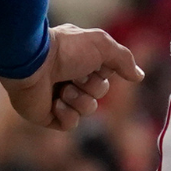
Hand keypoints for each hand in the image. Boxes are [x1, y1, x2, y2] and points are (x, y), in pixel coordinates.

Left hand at [0, 24, 143, 130]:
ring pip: (88, 109)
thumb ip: (124, 59)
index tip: (92, 62)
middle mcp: (71, 77)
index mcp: (82, 59)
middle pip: (100, 93)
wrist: (32, 63)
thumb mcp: (103, 45)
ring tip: (62, 89)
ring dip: (78, 99)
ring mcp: (58, 97)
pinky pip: (70, 124)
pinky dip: (66, 114)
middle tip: (74, 75)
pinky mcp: (47, 115)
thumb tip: (139, 76)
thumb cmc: (67, 50)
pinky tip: (56, 103)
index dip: (104, 71)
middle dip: (91, 86)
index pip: (106, 74)